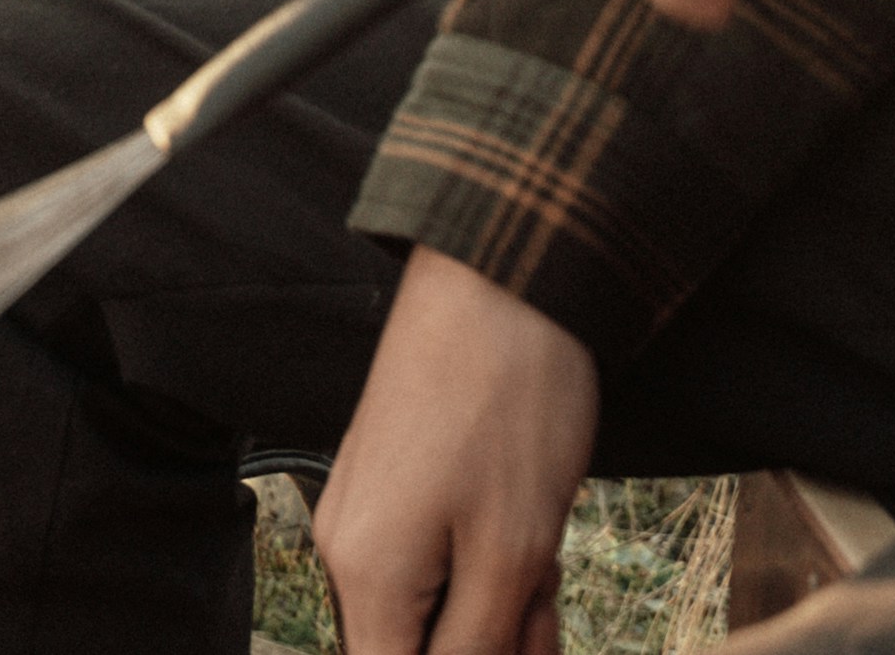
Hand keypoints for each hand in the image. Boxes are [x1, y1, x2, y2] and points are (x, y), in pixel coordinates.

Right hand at [310, 248, 594, 654]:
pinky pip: (436, 555)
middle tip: (546, 594)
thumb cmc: (511, 400)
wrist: (502, 276)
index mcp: (366, 576)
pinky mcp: (392, 479)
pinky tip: (530, 522)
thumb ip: (479, 647)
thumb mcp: (513, 553)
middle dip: (496, 638)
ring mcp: (367, 508)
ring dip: (503, 597)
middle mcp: (348, 548)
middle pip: (420, 646)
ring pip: (438, 602)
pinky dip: (489, 555)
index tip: (517, 640)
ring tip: (546, 547)